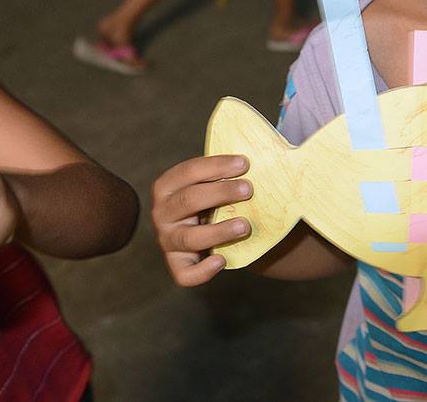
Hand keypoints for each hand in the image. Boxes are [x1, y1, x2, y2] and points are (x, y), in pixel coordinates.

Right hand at [151, 155, 252, 286]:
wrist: (212, 227)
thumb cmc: (215, 197)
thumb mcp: (215, 180)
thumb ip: (228, 171)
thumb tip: (264, 152)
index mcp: (167, 186)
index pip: (188, 171)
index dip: (216, 166)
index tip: (244, 163)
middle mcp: (162, 213)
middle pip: (189, 200)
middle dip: (221, 192)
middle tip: (249, 189)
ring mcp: (168, 240)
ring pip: (189, 238)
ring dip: (219, 231)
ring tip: (245, 226)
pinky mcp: (177, 264)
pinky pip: (185, 274)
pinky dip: (202, 271)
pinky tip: (221, 261)